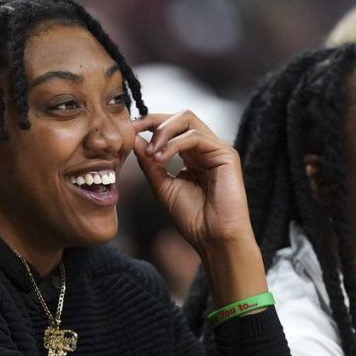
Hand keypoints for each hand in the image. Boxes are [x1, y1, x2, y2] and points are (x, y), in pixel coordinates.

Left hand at [133, 111, 254, 251]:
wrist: (212, 238)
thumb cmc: (192, 218)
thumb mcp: (161, 186)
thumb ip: (149, 162)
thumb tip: (135, 139)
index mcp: (191, 155)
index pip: (171, 127)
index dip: (149, 123)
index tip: (128, 129)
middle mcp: (205, 148)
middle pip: (180, 116)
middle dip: (154, 121)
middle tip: (135, 133)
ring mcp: (216, 149)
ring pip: (187, 119)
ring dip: (162, 132)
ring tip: (151, 154)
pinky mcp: (226, 154)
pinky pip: (195, 136)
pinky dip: (174, 144)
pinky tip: (162, 158)